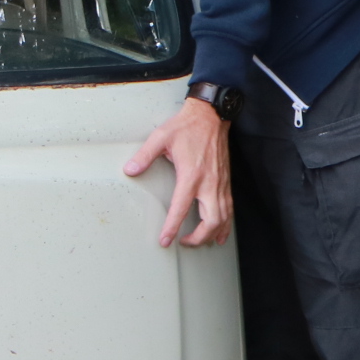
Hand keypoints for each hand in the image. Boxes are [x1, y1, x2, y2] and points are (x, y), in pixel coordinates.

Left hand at [123, 96, 232, 246]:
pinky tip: (221, 232)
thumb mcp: (161, 137)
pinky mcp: (226, 182)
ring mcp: (220, 184)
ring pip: (223, 218)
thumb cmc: (186, 126)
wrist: (211, 116)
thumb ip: (144, 155)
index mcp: (191, 175)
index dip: (172, 227)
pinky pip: (229, 209)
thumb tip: (130, 170)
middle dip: (198, 238)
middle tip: (184, 243)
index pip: (181, 209)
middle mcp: (209, 183)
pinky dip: (226, 224)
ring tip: (201, 242)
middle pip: (209, 221)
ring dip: (212, 234)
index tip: (166, 240)